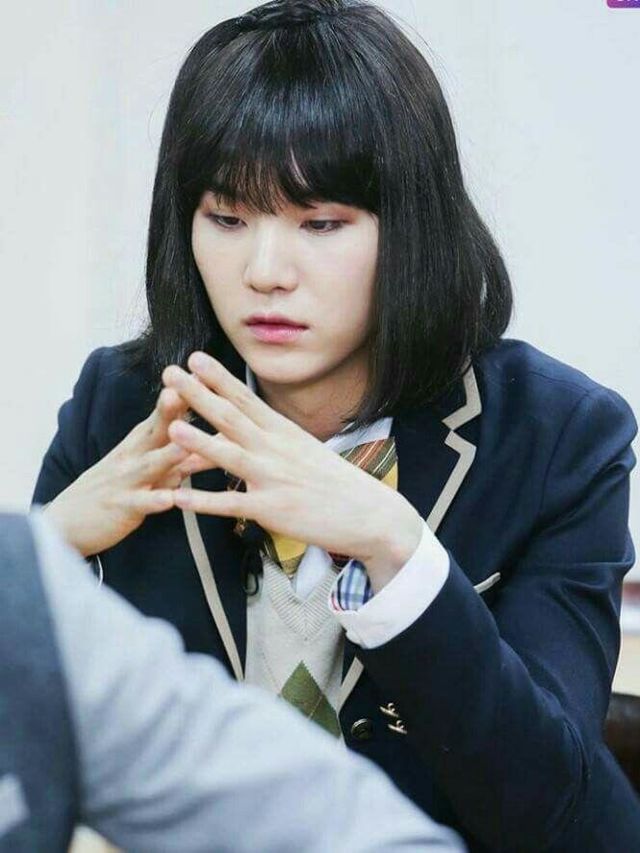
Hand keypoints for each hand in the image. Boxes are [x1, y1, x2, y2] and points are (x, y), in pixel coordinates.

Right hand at [44, 387, 211, 556]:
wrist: (68, 521)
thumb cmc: (117, 489)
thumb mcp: (146, 465)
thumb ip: (178, 454)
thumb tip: (215, 439)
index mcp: (141, 442)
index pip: (164, 414)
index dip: (183, 395)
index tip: (204, 374)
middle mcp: (133, 455)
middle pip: (155, 430)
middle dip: (171, 410)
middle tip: (185, 390)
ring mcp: (126, 480)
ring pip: (150, 465)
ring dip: (168, 454)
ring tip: (187, 445)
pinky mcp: (122, 508)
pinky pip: (140, 504)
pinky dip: (155, 501)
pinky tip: (171, 500)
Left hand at [162, 352, 423, 590]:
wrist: (369, 514)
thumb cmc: (335, 483)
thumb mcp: (305, 449)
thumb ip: (273, 439)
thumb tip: (247, 428)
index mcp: (283, 432)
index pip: (246, 398)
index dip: (219, 378)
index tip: (195, 358)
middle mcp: (276, 449)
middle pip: (232, 417)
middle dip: (199, 395)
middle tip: (170, 373)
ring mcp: (273, 478)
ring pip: (231, 456)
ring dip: (200, 442)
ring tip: (173, 427)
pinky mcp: (271, 510)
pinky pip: (232, 504)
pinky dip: (205, 502)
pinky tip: (180, 499)